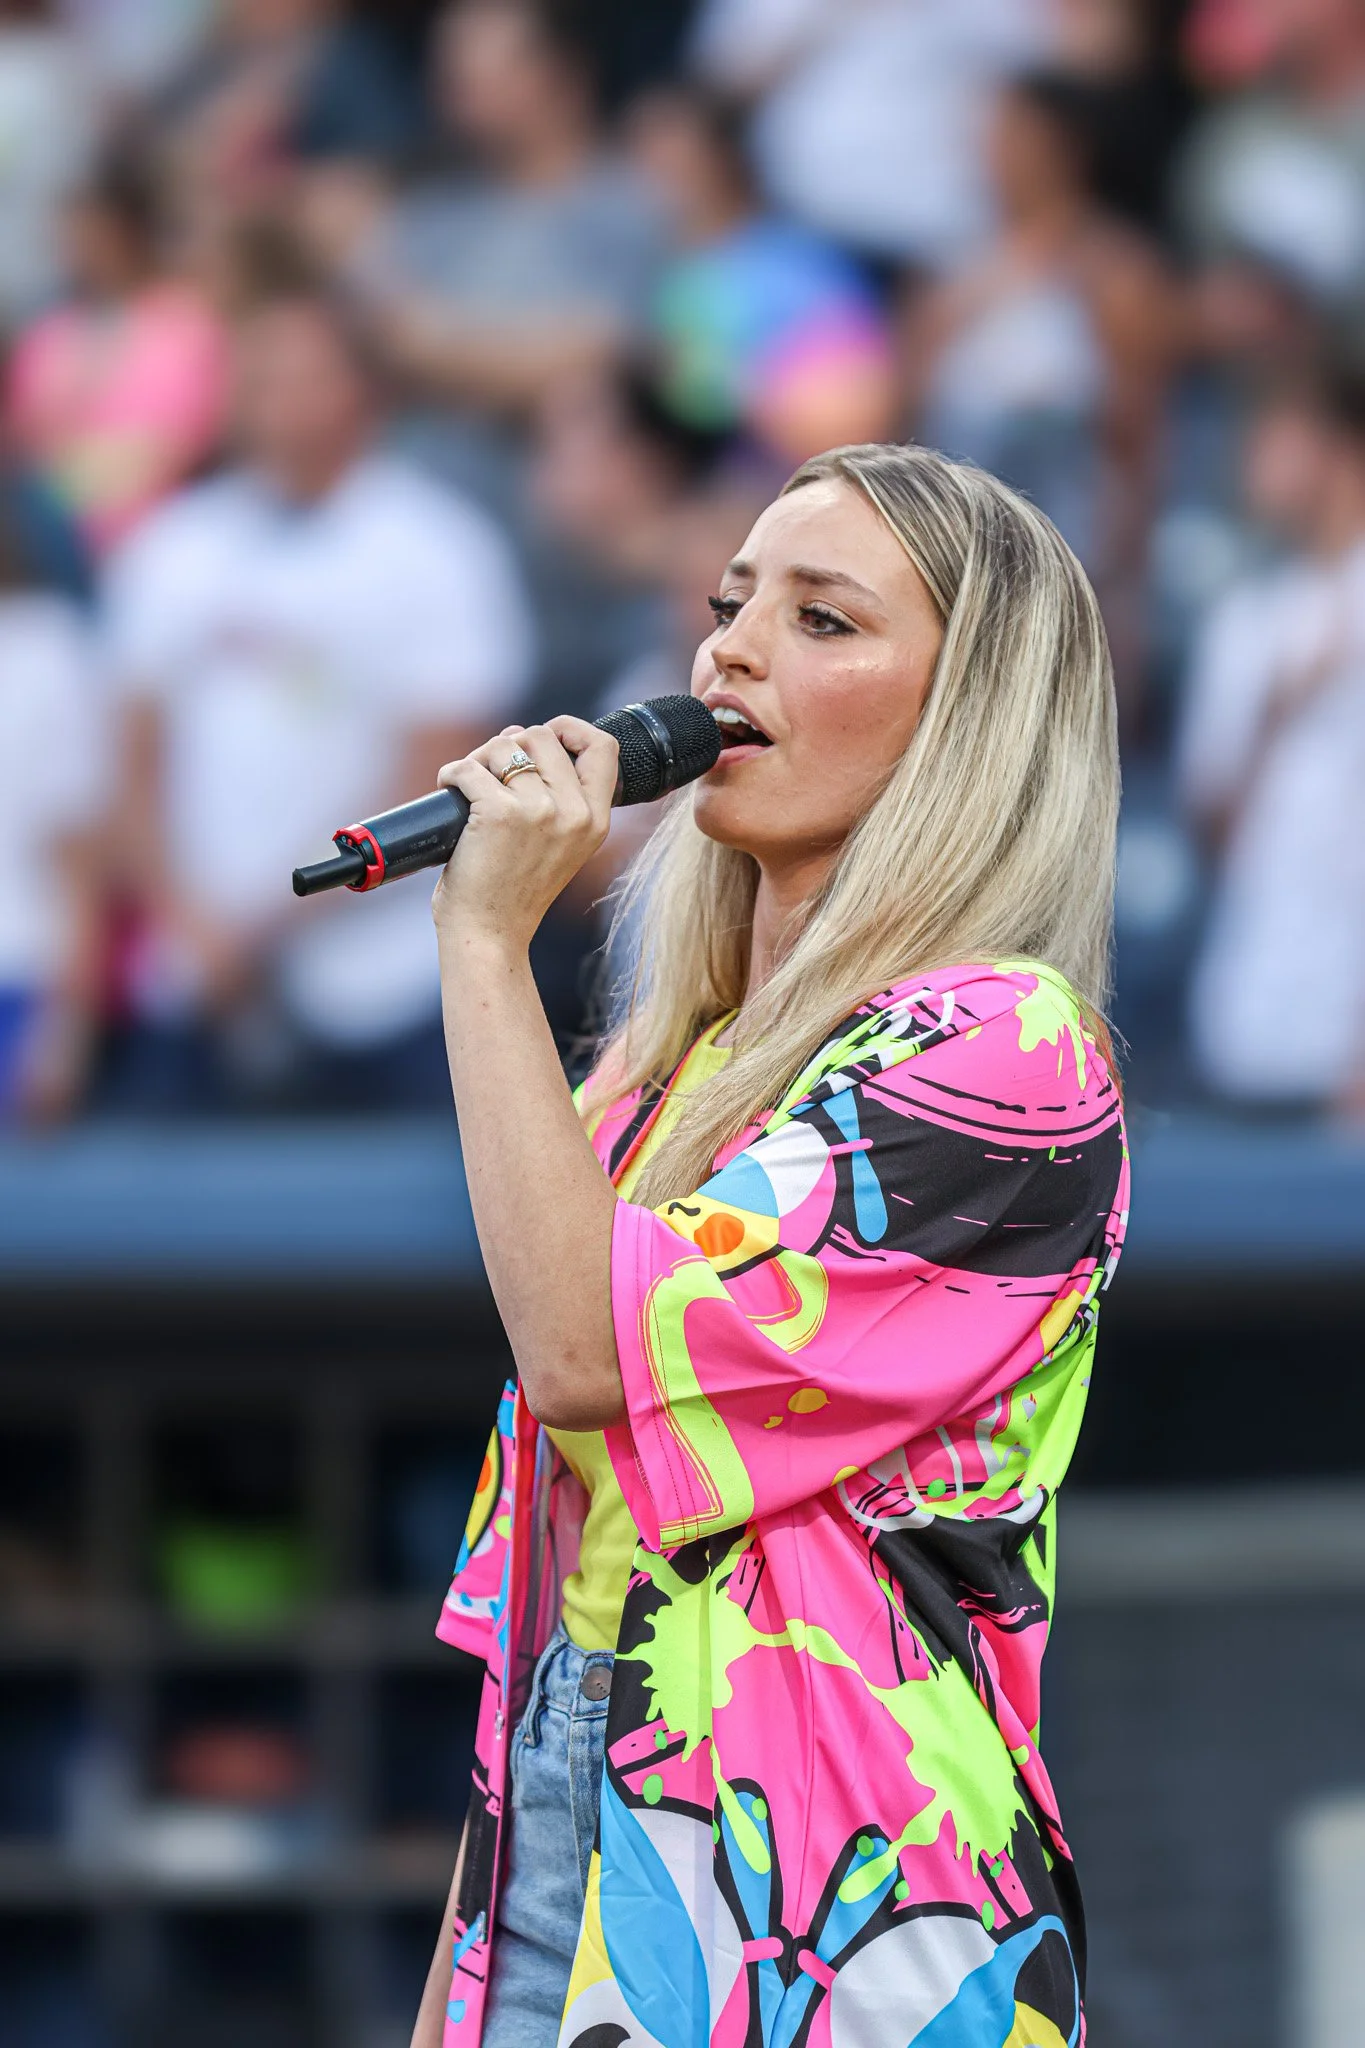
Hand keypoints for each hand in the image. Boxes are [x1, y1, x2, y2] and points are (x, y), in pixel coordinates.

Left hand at [430, 717, 617, 952]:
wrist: (490, 935)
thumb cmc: (514, 892)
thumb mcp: (560, 845)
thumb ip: (559, 799)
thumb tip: (521, 737)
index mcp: (595, 820)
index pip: (602, 747)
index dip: (570, 728)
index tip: (545, 736)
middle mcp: (574, 813)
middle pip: (542, 735)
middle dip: (508, 745)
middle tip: (490, 772)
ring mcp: (538, 811)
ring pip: (502, 746)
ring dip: (477, 760)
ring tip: (468, 789)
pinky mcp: (498, 813)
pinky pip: (468, 768)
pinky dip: (451, 775)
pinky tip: (448, 791)